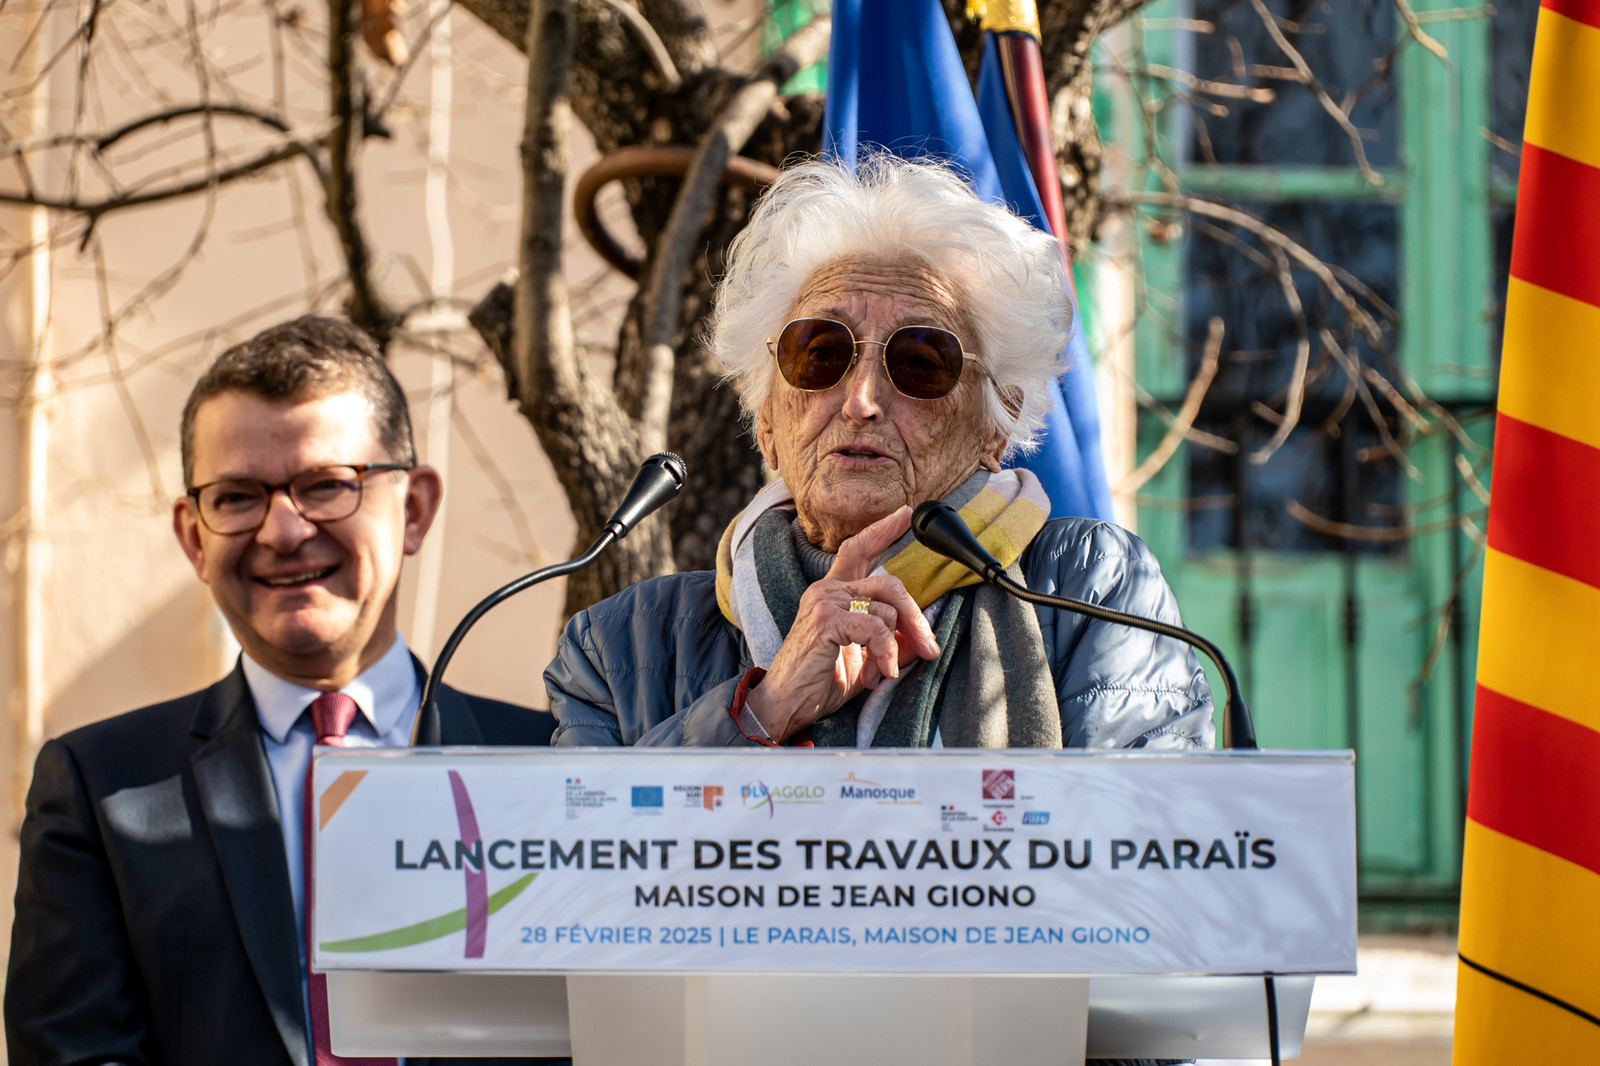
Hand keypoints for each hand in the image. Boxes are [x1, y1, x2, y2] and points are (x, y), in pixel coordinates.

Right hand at [745, 506, 940, 741]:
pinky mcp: (825, 621)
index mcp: (833, 594)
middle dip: (916, 618)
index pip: (858, 550)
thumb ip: (892, 643)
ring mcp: (824, 602)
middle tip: (929, 648)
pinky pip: (875, 628)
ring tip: (882, 672)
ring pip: (887, 610)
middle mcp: (826, 590)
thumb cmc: (820, 682)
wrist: (784, 706)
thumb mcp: (865, 660)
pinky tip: (880, 673)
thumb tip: (922, 638)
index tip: (905, 514)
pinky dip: (886, 653)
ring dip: (894, 647)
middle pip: (889, 584)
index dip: (883, 531)